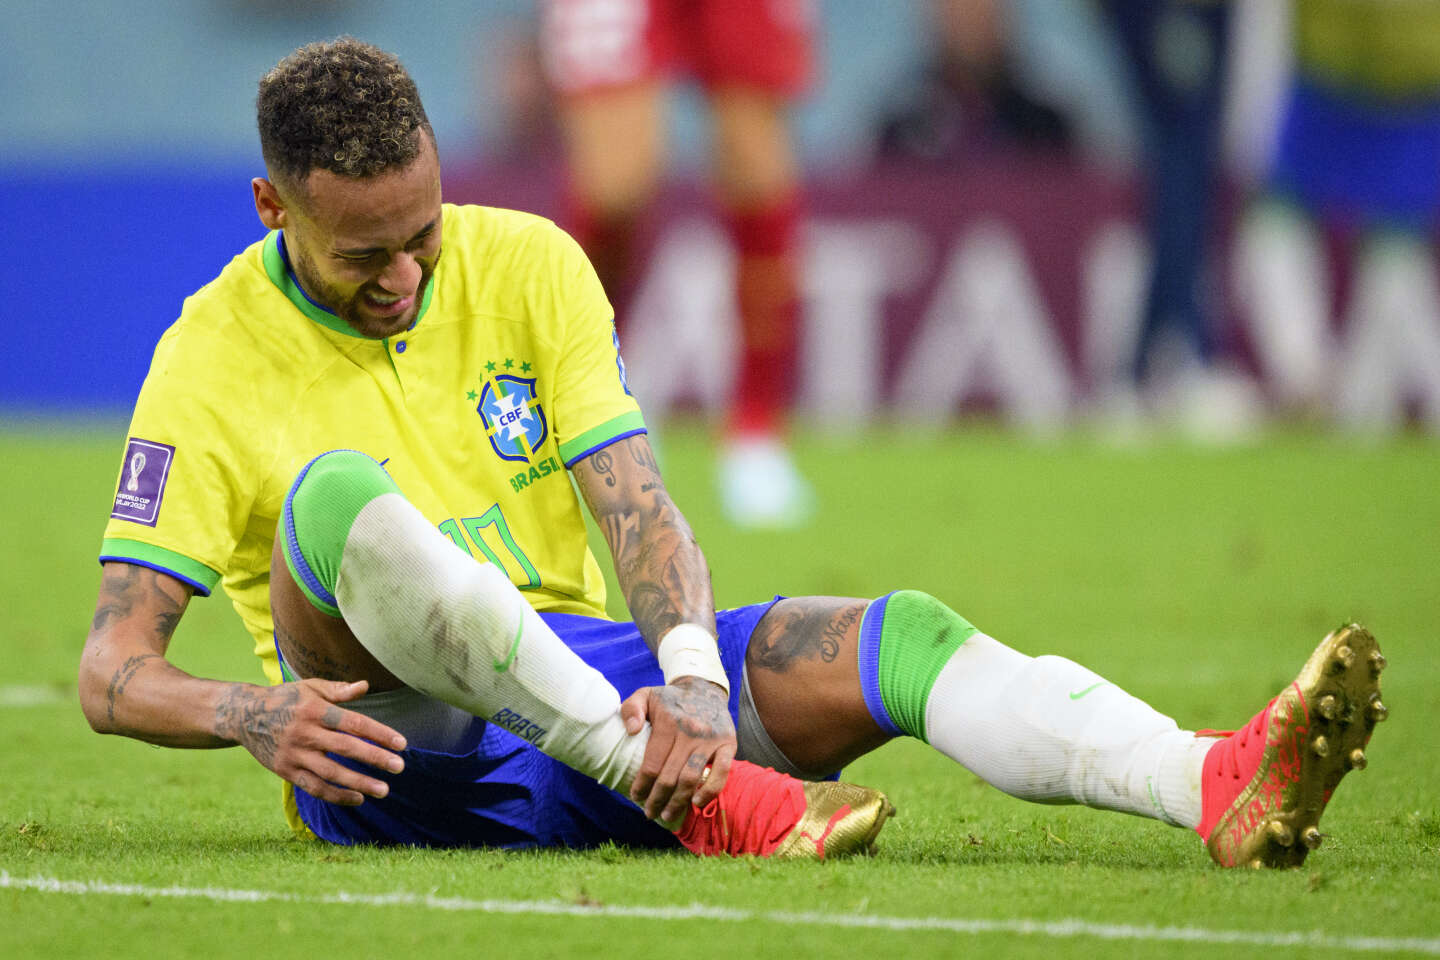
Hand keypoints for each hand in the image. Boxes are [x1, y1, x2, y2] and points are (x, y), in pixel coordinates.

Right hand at [215, 679, 407, 805]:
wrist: (243, 715)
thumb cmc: (285, 699)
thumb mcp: (310, 688)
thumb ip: (339, 690)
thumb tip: (365, 686)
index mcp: (315, 710)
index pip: (354, 723)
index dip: (379, 733)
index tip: (402, 744)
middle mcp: (305, 733)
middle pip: (346, 748)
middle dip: (374, 759)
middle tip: (399, 767)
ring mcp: (294, 754)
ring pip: (331, 773)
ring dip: (359, 783)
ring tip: (383, 790)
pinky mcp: (286, 770)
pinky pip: (314, 787)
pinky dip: (336, 795)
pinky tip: (358, 798)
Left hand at [621, 677, 735, 822]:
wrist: (705, 689)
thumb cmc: (670, 699)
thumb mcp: (645, 695)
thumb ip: (631, 708)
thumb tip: (631, 731)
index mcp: (669, 722)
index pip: (652, 763)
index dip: (641, 785)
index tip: (635, 797)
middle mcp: (691, 732)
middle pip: (670, 776)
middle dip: (657, 799)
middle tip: (649, 813)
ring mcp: (711, 740)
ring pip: (692, 778)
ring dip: (678, 802)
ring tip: (667, 815)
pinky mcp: (729, 744)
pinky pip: (722, 772)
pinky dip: (710, 791)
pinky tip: (696, 803)